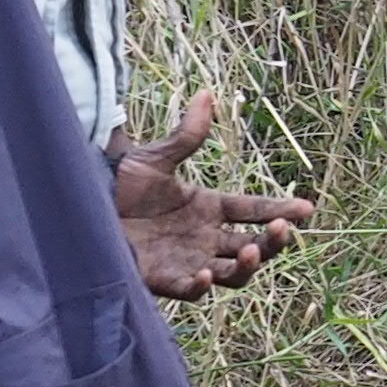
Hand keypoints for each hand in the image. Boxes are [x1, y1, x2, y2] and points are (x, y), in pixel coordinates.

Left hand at [111, 92, 316, 301]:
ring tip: (252, 250)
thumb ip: (187, 135)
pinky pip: (190, 291)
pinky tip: (207, 273)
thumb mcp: (156, 157)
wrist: (80, 203)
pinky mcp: (163, 279)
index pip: (252, 210)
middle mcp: (204, 237)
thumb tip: (206, 94)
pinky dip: (201, 286)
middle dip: (275, 240)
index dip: (281, 209)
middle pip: (254, 246)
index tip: (307, 208)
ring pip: (234, 273)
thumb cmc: (117, 181)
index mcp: (207, 207)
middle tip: (283, 228)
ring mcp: (187, 260)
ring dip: (249, 265)